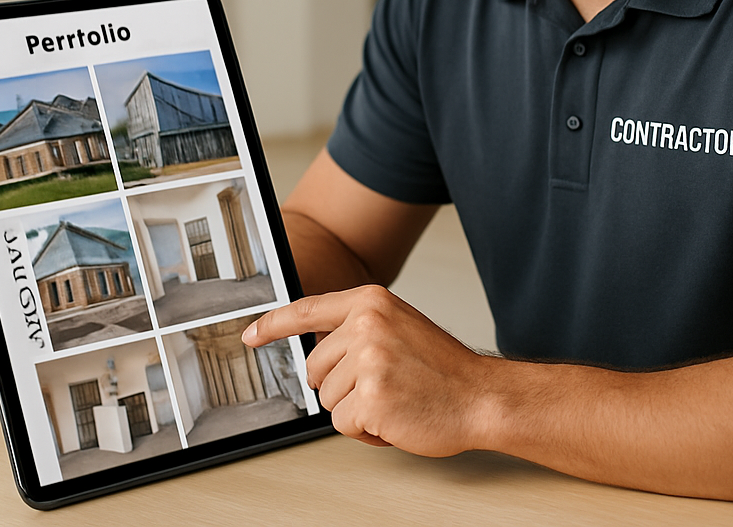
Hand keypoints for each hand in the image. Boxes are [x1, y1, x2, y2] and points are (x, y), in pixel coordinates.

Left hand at [242, 285, 492, 454]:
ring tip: (394, 399)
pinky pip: (342, 424)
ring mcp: (368, 359)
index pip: (308, 310)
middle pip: (314, 367)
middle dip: (340, 386)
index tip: (251, 335)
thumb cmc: (443, 370)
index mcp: (371, 301)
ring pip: (327, 399)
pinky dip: (366, 431)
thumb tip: (318, 349)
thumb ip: (358, 329)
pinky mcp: (371, 396)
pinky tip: (395, 417)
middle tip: (382, 385)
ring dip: (356, 409)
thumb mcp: (399, 327)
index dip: (273, 325)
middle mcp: (366, 324)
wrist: (481, 396)